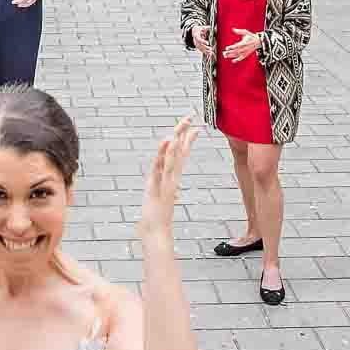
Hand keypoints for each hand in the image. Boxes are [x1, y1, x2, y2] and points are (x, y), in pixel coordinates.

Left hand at [137, 116, 201, 238]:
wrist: (156, 232)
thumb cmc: (156, 218)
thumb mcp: (159, 199)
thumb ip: (167, 191)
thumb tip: (177, 191)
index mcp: (170, 177)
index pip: (180, 154)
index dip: (186, 140)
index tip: (192, 127)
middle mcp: (172, 177)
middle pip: (180, 151)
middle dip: (184, 133)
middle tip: (191, 117)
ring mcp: (169, 182)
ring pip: (175, 156)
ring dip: (178, 139)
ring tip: (183, 124)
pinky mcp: (164, 187)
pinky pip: (166, 167)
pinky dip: (167, 154)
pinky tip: (168, 141)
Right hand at [190, 24, 214, 60]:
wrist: (194, 31)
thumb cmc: (198, 29)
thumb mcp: (202, 27)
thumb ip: (207, 28)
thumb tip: (213, 28)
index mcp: (196, 35)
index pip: (199, 39)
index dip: (203, 41)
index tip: (207, 43)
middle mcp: (195, 41)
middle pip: (200, 45)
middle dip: (205, 48)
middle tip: (210, 49)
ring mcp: (196, 44)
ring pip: (200, 49)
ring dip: (205, 51)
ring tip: (211, 52)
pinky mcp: (198, 47)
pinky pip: (201, 50)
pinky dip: (205, 52)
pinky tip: (209, 54)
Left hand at [221, 28, 260, 62]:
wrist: (259, 42)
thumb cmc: (252, 36)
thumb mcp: (246, 32)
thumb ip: (239, 31)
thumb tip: (233, 29)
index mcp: (245, 43)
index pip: (237, 46)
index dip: (232, 47)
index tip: (227, 48)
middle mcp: (245, 48)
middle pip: (236, 51)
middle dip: (230, 52)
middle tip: (224, 53)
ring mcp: (246, 52)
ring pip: (238, 55)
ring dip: (231, 56)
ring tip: (225, 56)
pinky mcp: (247, 54)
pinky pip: (242, 58)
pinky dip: (238, 60)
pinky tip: (233, 61)